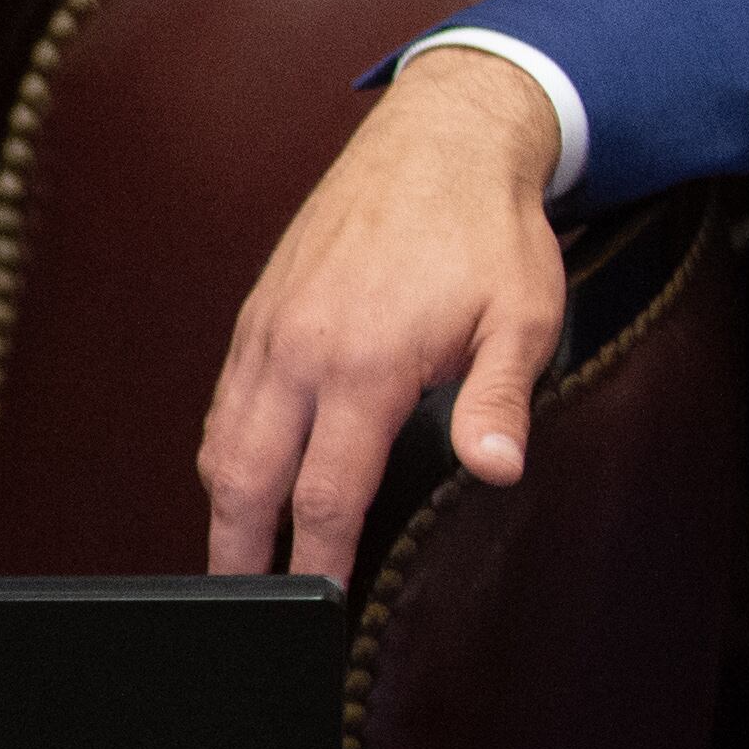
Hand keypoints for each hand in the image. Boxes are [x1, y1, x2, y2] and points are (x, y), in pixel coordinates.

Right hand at [200, 47, 565, 581]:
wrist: (443, 139)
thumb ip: (499, 400)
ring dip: (224, 504)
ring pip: (223, 439)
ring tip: (236, 561)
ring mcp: (268, 328)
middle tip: (246, 609)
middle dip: (240, 552)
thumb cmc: (491, 232)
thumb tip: (495, 469)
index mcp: (367, 363)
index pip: (326, 492)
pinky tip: (240, 477)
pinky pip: (225, 397)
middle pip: (246, 479)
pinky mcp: (258, 310)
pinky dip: (224, 447)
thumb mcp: (525, 317)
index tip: (317, 606)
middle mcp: (300, 350)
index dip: (318, 559)